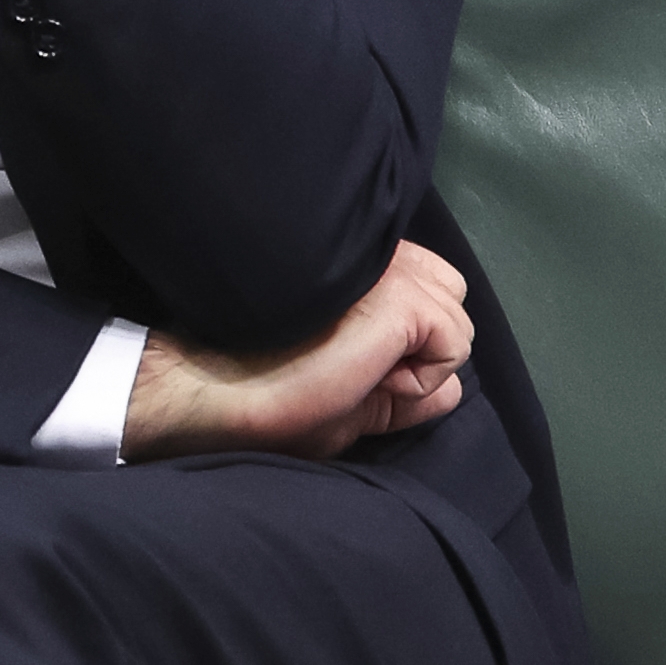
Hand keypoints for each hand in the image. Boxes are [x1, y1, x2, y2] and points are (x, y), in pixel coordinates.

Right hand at [126, 239, 474, 462]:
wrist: (210, 389)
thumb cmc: (262, 398)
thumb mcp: (345, 406)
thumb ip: (400, 389)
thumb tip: (454, 387)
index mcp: (351, 275)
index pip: (425, 288)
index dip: (407, 336)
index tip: (355, 366)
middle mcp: (369, 258)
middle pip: (447, 291)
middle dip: (421, 340)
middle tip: (361, 369)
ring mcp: (385, 271)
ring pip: (455, 317)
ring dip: (418, 361)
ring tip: (357, 372)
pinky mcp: (398, 297)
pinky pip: (452, 342)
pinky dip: (423, 375)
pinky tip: (372, 379)